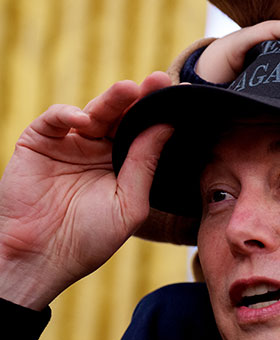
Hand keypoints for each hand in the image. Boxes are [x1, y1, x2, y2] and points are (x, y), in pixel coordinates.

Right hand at [0, 72, 171, 309]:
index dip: (160, 113)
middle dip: (140, 98)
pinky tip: (84, 120)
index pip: (144, 132)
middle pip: (123, 117)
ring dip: (111, 100)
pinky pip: (54, 120)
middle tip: (159, 80)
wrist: (41, 259)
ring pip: (94, 112)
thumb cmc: (89, 240)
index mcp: (123, 164)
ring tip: (129, 90)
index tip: (181, 94)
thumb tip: (167, 126)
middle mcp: (99, 150)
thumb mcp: (129, 204)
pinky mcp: (39, 143)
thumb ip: (145, 164)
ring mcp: (69, 144)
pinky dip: (68, 114)